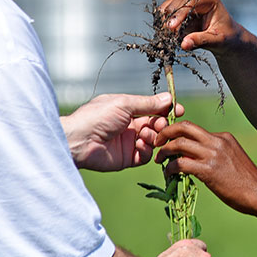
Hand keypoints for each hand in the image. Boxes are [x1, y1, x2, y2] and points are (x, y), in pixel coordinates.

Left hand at [61, 93, 182, 171]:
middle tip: (161, 124)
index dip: (166, 109)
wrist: (78, 141)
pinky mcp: (127, 158)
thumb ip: (148, 103)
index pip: (152, 108)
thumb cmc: (96, 117)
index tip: (178, 110)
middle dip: (162, 124)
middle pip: (155, 125)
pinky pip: (145, 156)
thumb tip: (168, 98)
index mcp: (127, 109)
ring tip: (144, 135)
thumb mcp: (124, 104)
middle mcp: (129, 126)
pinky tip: (139, 146)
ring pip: (153, 140)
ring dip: (153, 137)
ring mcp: (128, 142)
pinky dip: (147, 151)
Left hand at [157, 121, 256, 214]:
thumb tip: (195, 158)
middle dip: (165, 133)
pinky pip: (181, 163)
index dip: (177, 133)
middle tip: (157, 143)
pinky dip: (170, 168)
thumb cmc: (247, 182)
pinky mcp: (208, 170)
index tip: (168, 141)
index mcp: (223, 137)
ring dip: (164, 151)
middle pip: (184, 127)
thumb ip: (215, 154)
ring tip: (159, 160)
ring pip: (179, 143)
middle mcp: (217, 141)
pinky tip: (169, 175)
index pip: (194, 128)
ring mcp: (213, 154)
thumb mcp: (231, 159)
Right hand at [160, 0, 240, 54]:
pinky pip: (164, 12)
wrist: (225, 35)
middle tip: (167, 37)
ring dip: (165, 22)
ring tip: (169, 37)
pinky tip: (167, 34)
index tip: (171, 28)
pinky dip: (163, 23)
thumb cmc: (225, 36)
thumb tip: (184, 44)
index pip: (189, 2)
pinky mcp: (177, 4)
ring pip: (167, 7)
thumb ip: (201, 41)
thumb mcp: (217, 40)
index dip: (179, 15)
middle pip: (175, 3)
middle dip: (170, 20)